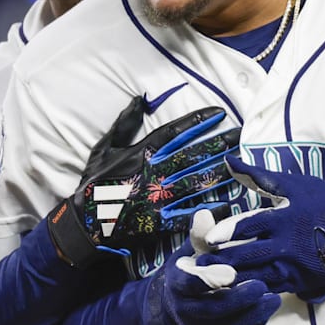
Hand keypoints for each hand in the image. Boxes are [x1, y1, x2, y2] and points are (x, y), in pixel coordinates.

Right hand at [48, 95, 240, 267]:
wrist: (83, 225)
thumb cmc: (94, 184)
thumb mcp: (103, 148)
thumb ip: (124, 124)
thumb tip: (140, 99)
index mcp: (140, 154)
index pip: (174, 133)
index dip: (198, 122)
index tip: (219, 113)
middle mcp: (152, 174)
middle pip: (192, 155)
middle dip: (218, 143)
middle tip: (241, 134)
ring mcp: (157, 199)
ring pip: (195, 182)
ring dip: (220, 171)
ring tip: (240, 161)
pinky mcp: (159, 224)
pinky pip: (189, 215)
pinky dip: (208, 210)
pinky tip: (229, 203)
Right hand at [141, 210, 280, 324]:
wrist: (178, 308)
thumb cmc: (192, 272)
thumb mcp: (190, 252)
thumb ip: (200, 235)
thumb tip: (203, 214)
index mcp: (177, 285)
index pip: (189, 284)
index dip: (209, 279)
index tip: (230, 272)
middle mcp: (186, 311)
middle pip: (213, 309)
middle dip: (238, 299)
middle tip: (261, 286)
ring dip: (252, 314)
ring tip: (273, 298)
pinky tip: (268, 310)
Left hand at [199, 155, 324, 295]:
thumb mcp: (295, 185)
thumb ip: (259, 177)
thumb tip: (228, 161)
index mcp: (283, 217)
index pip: (246, 226)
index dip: (224, 233)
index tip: (206, 238)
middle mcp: (286, 244)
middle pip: (245, 255)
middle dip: (219, 262)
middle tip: (196, 265)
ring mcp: (293, 266)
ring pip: (254, 275)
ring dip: (230, 277)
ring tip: (207, 279)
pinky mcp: (298, 282)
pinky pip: (269, 288)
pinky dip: (250, 288)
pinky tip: (233, 288)